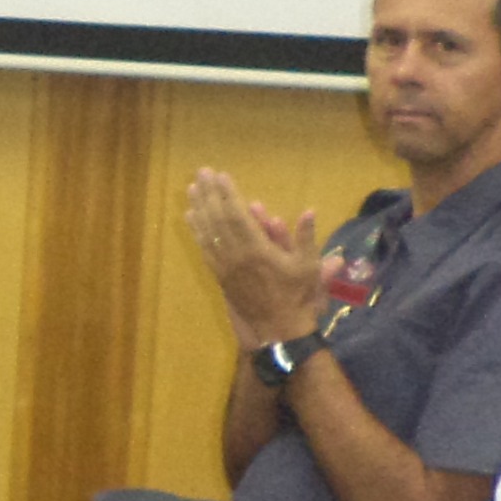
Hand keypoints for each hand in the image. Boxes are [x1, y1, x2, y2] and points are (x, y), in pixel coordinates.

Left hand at [185, 168, 323, 346]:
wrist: (278, 328)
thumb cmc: (297, 296)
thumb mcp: (309, 266)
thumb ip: (306, 238)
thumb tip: (309, 211)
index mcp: (257, 249)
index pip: (237, 215)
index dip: (228, 194)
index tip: (221, 175)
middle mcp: (236, 255)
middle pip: (218, 218)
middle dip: (210, 193)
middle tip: (202, 172)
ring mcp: (225, 266)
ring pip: (207, 232)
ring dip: (199, 207)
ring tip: (192, 188)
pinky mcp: (219, 275)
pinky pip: (204, 248)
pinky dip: (196, 230)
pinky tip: (191, 216)